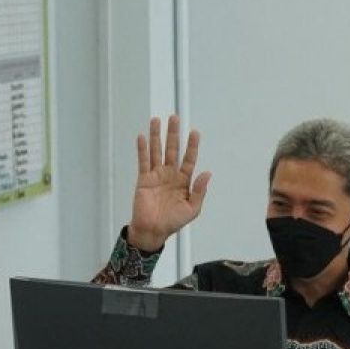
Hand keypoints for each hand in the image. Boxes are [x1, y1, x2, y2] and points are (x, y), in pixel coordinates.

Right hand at [127, 116, 211, 251]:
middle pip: (172, 149)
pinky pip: (143, 161)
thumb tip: (207, 173)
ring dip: (157, 136)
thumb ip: (199, 191)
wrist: (153, 231)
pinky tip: (142, 137)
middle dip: (173, 134)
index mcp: (183, 181)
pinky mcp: (144, 179)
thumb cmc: (173, 222)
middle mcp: (170, 175)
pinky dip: (142, 149)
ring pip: (157, 151)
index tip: (195, 132)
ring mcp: (156, 175)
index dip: (192, 146)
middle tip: (174, 117)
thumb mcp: (192, 209)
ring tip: (156, 120)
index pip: (188, 159)